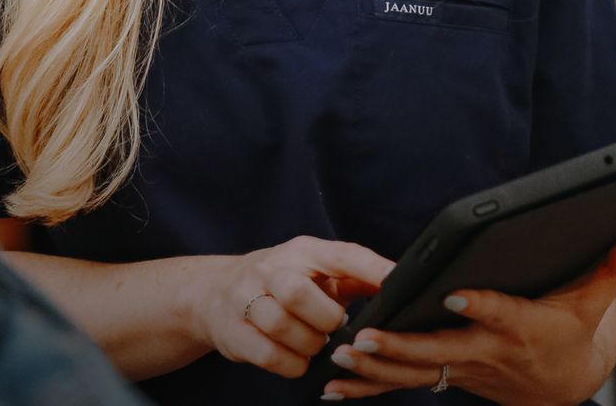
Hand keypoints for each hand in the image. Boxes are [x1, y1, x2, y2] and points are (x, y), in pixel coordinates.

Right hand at [189, 235, 394, 379]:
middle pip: (298, 292)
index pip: (341, 254)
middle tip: (335, 327)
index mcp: (302, 251)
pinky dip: (292, 364)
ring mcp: (246, 299)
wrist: (215, 293)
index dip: (371, 268)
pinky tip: (298, 359)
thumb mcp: (316, 271)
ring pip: (281, 326)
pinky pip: (268, 355)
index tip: (400, 282)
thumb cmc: (282, 282)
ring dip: (308, 344)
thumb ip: (356, 277)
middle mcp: (271, 269)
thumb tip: (400, 283)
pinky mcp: (233, 332)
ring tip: (315, 343)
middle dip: (325, 318)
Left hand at [319, 231, 615, 403]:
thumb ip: (613, 269)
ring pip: (415, 371)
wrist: (564, 385)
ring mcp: (464, 367)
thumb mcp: (595, 303)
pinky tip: (334, 388)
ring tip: (340, 356)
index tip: (454, 293)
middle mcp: (487, 351)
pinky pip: (404, 384)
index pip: (499, 313)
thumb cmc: (573, 336)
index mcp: (521, 327)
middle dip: (400, 345)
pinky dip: (369, 387)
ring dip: (375, 368)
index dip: (479, 305)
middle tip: (364, 336)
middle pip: (440, 349)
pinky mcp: (448, 375)